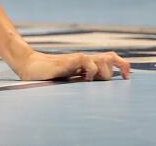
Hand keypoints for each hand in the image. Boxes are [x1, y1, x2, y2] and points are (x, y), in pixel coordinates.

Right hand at [16, 50, 130, 81]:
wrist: (29, 67)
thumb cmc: (47, 76)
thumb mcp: (69, 81)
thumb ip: (82, 81)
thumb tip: (96, 98)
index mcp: (86, 65)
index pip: (110, 58)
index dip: (122, 65)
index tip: (126, 77)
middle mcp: (85, 61)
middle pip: (110, 58)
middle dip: (115, 70)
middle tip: (103, 80)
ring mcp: (77, 60)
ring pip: (103, 59)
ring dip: (104, 71)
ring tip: (91, 79)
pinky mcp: (68, 60)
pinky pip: (87, 61)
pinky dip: (91, 70)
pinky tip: (84, 78)